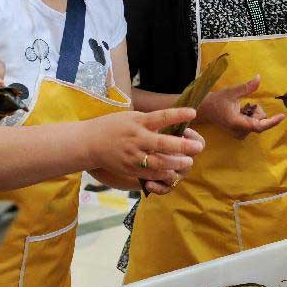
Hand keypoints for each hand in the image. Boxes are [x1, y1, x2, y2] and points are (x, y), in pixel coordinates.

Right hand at [85, 108, 203, 193]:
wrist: (89, 143)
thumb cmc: (115, 126)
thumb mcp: (133, 117)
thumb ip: (152, 122)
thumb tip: (176, 123)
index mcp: (138, 122)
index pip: (161, 117)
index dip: (178, 115)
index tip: (193, 112)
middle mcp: (136, 139)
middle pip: (162, 144)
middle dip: (182, 146)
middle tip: (197, 147)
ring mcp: (133, 155)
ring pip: (158, 162)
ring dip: (175, 163)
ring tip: (188, 161)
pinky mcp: (129, 168)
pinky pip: (149, 174)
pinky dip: (163, 174)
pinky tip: (173, 172)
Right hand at [194, 76, 283, 138]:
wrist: (206, 110)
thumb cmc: (218, 100)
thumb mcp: (232, 91)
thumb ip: (247, 87)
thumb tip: (259, 78)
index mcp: (237, 123)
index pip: (259, 125)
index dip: (272, 122)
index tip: (282, 116)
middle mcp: (239, 131)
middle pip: (259, 122)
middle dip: (256, 112)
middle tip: (244, 105)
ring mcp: (239, 134)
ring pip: (256, 123)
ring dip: (252, 114)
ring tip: (240, 109)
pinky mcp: (239, 134)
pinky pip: (252, 125)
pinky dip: (250, 117)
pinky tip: (239, 113)